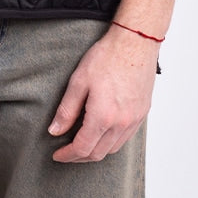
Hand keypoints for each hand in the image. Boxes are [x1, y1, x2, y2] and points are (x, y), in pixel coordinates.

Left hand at [47, 25, 157, 162]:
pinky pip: (125, 137)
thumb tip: (55, 131)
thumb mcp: (79, 81)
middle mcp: (121, 123)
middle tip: (67, 151)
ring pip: (113, 149)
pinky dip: (111, 141)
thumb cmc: (107, 57)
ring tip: (83, 143)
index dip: (67, 155)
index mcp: (103, 116)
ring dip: (96, 151)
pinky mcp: (142, 113)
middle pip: (98, 154)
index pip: (82, 148)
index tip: (57, 154)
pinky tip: (102, 132)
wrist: (135, 41)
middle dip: (79, 156)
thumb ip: (66, 110)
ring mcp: (134, 120)